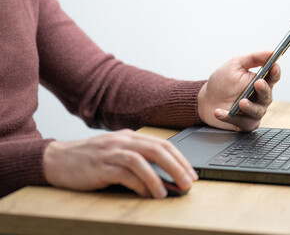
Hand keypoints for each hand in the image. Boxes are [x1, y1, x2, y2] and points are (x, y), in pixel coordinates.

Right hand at [43, 129, 197, 198]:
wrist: (57, 159)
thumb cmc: (90, 158)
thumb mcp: (117, 152)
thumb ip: (138, 159)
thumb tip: (163, 175)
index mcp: (130, 136)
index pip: (162, 144)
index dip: (180, 158)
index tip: (191, 173)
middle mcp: (122, 140)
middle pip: (156, 149)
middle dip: (176, 166)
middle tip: (188, 182)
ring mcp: (110, 152)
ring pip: (141, 160)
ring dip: (158, 177)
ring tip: (168, 192)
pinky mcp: (100, 166)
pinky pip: (124, 174)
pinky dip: (139, 184)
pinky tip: (146, 193)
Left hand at [197, 51, 280, 130]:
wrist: (206, 100)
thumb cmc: (222, 82)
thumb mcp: (235, 65)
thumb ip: (253, 58)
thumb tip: (271, 52)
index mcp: (260, 82)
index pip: (273, 78)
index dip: (275, 72)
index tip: (273, 67)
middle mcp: (260, 98)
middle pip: (267, 96)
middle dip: (263, 90)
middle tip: (257, 84)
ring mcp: (253, 112)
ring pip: (257, 112)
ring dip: (249, 107)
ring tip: (241, 102)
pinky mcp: (244, 124)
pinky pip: (240, 122)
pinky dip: (228, 117)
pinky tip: (218, 111)